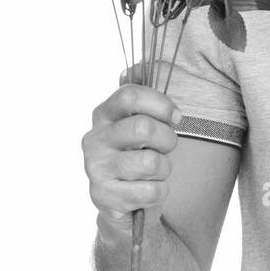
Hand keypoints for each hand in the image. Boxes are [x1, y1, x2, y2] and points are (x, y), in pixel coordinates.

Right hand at [81, 62, 182, 237]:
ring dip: (164, 169)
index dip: (160, 104)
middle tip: (166, 149)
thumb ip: (147, 96)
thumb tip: (148, 65)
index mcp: (104, 115)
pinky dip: (159, 193)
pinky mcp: (104, 197)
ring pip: (150, 163)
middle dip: (167, 140)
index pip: (130, 94)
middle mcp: (94, 139)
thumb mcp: (142, 124)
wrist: (124, 204)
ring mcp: (96, 169)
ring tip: (154, 172)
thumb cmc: (138, 156)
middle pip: (143, 128)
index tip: (175, 117)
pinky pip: (150, 191)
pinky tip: (147, 191)